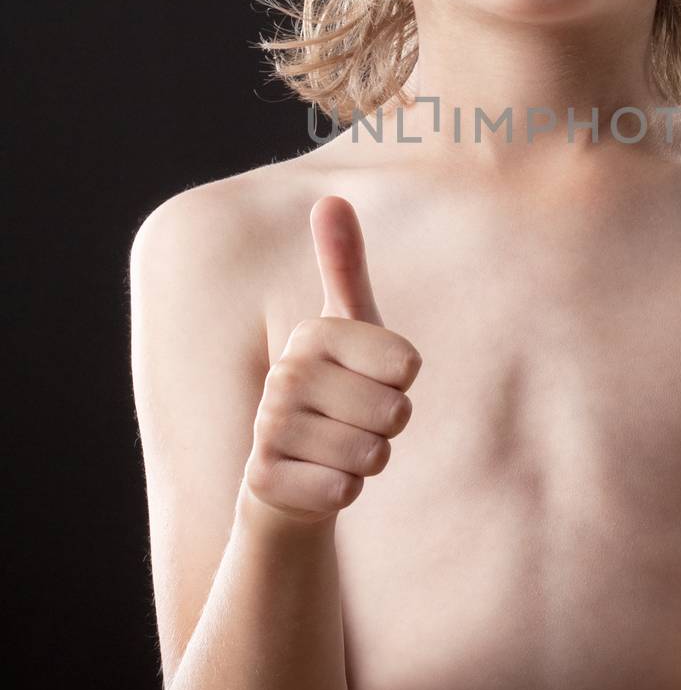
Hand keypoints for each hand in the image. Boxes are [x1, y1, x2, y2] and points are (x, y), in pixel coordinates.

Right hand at [243, 195, 421, 525]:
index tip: (373, 382)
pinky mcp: (264, 481)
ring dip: (368, 461)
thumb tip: (330, 196)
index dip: (402, 384)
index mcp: (313, 335)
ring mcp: (269, 429)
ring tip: (337, 450)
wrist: (286, 473)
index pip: (407, 365)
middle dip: (388, 428)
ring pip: (371, 455)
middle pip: (394, 412)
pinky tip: (319, 480)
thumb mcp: (350, 329)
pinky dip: (343, 492)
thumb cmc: (335, 391)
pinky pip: (343, 492)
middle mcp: (285, 376)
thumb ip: (344, 267)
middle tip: (354, 422)